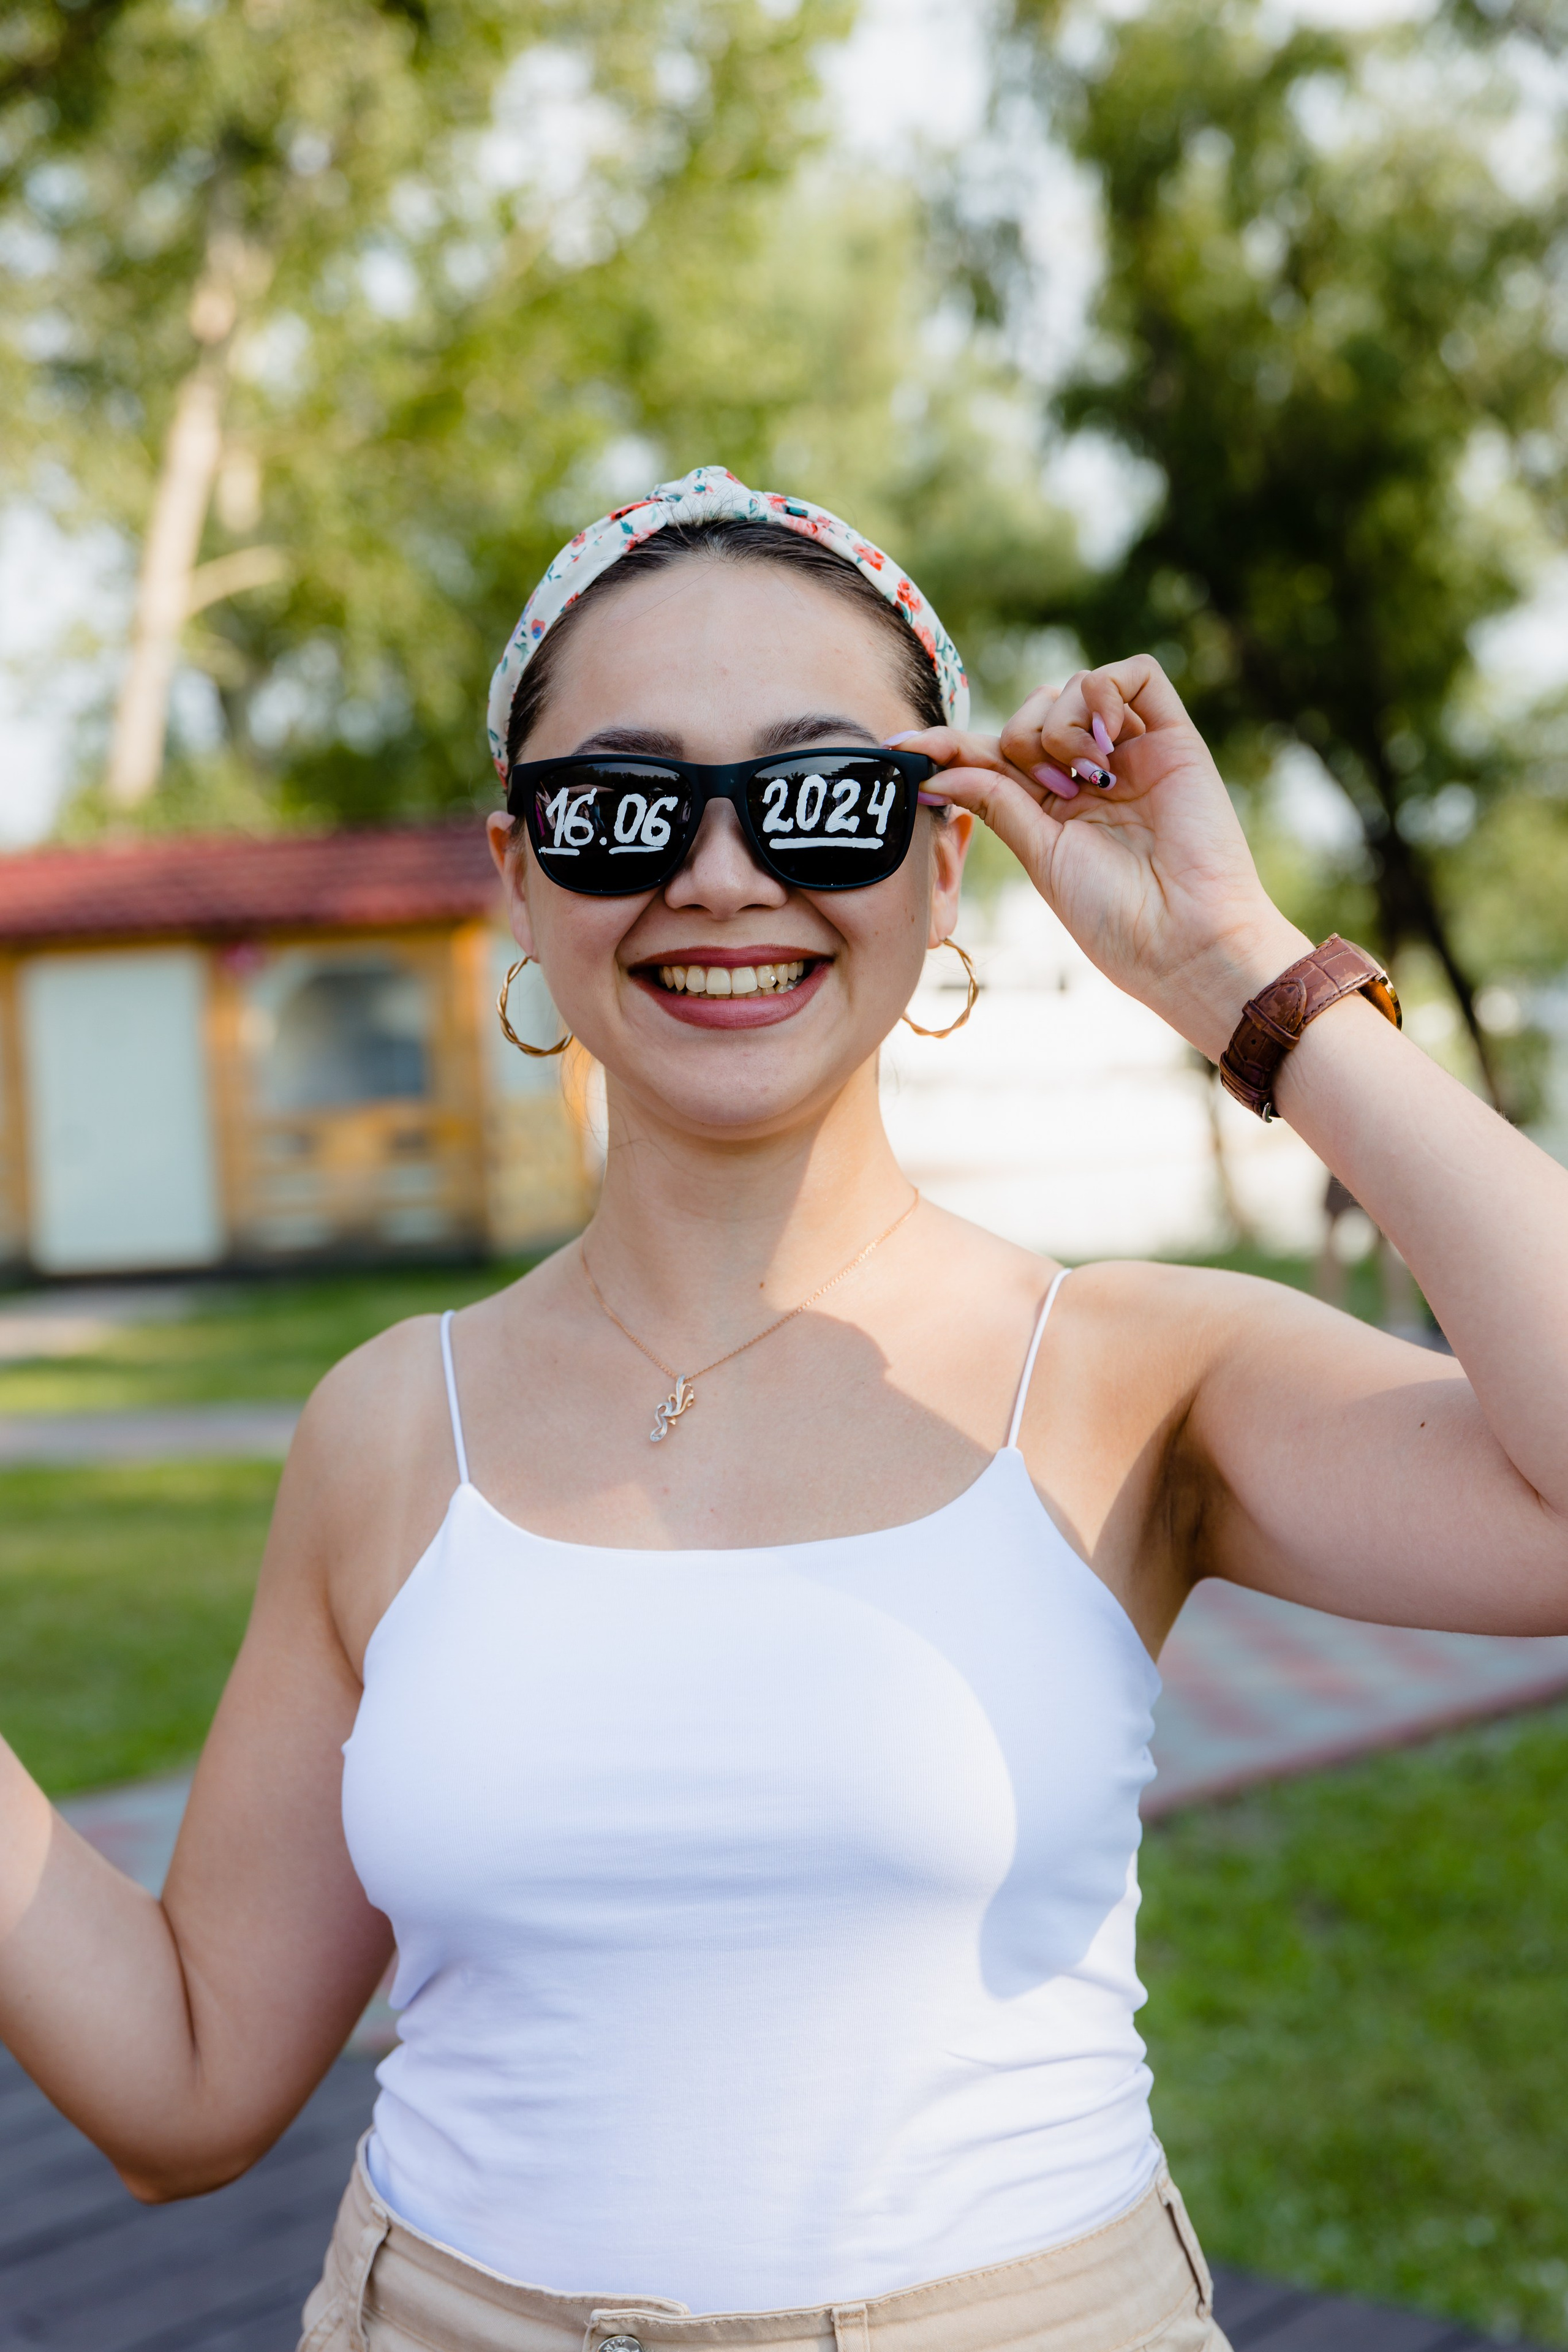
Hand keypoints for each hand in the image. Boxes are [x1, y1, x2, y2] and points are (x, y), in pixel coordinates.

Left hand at [897, 656, 1309, 1060]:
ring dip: (1060, 725)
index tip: (901, 750)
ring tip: (1086, 778)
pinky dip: (1105, 693)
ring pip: (1074, 687)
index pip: (991, 754)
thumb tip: (937, 767)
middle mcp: (1091, 773)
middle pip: (1030, 711)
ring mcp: (1133, 752)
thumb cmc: (1114, 915)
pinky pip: (1134, 674)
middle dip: (1020, 741)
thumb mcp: (1039, 854)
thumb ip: (996, 801)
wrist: (1183, 940)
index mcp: (1053, 806)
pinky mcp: (1174, 737)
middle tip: (1053, 793)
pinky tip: (1106, 740)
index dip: (946, 744)